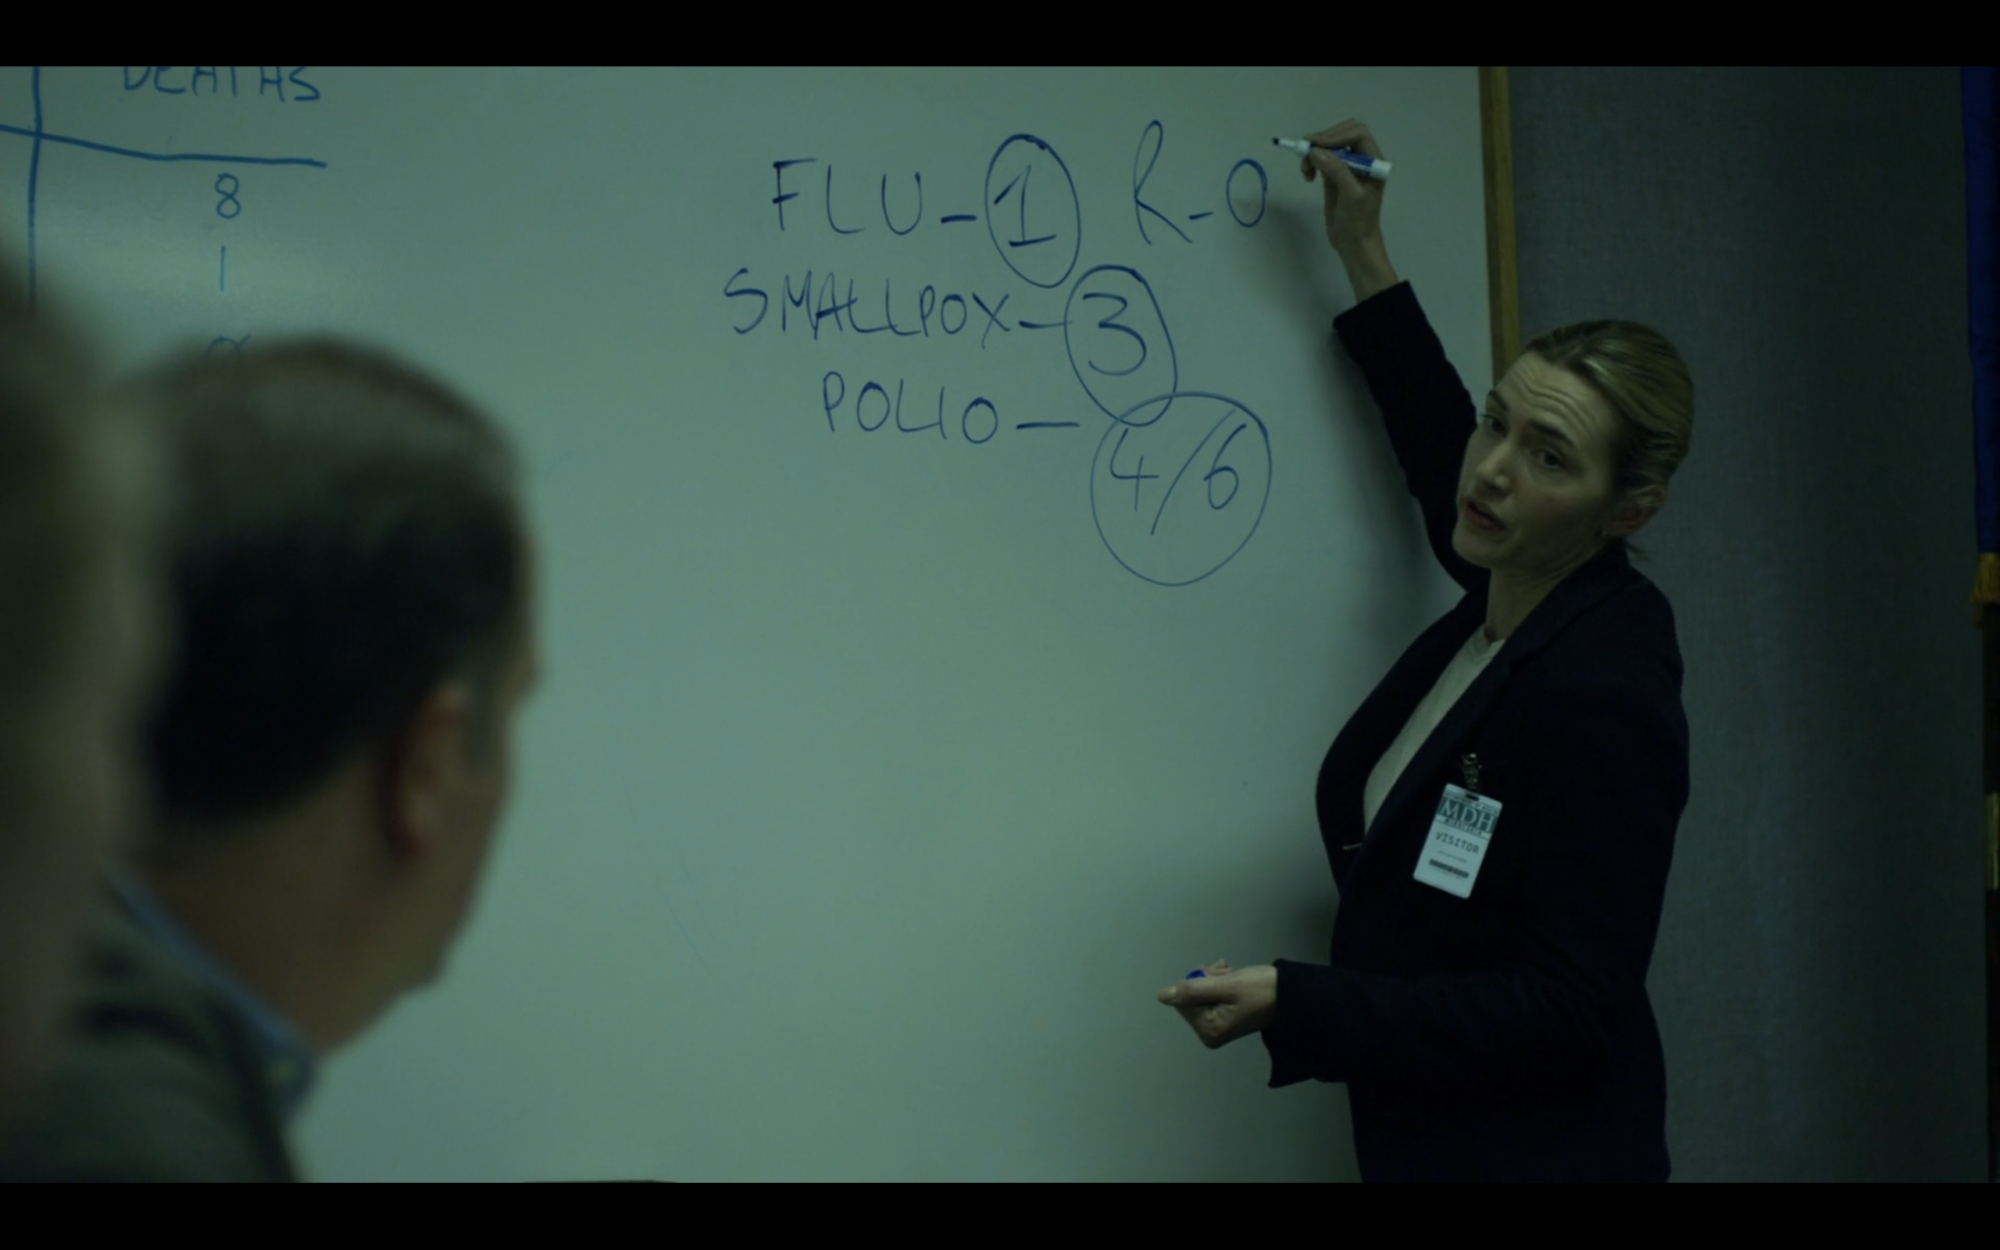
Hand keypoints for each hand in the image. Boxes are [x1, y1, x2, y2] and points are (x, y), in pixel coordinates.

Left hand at [1156, 961, 1277, 1048]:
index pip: (1182, 999)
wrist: (1291, 994)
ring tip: (1232, 976)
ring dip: (1214, 978)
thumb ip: (1192, 990)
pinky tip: (1232, 977)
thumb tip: (1163, 996)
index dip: (1197, 981)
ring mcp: (1217, 1025)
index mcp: (1208, 1030)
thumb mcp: (1225, 986)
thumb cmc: (1261, 990)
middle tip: (1227, 974)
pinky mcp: (1224, 1016)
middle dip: (1206, 979)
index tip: (1217, 974)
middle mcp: (1210, 1032)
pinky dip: (1219, 982)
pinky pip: (1210, 994)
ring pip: (1200, 991)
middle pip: (1191, 996)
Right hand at [1302, 119, 1385, 252]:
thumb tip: (1315, 151)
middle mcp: (1361, 159)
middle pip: (1342, 134)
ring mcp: (1347, 167)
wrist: (1353, 243)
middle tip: (1305, 153)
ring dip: (1314, 152)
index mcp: (1373, 160)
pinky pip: (1321, 159)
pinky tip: (1307, 176)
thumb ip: (1337, 170)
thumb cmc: (1358, 221)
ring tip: (1305, 171)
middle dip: (1323, 141)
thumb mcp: (1351, 195)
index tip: (1316, 145)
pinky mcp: (1334, 176)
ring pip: (1329, 146)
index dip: (1336, 135)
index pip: (1357, 133)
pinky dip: (1312, 162)